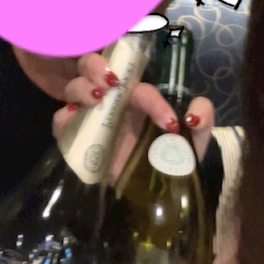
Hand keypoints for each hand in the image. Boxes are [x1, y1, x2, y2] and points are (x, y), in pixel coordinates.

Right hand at [52, 52, 214, 180]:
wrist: (152, 198)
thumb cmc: (171, 162)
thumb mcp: (194, 142)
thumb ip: (202, 120)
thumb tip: (193, 115)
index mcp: (139, 99)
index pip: (141, 87)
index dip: (153, 101)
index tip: (167, 123)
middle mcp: (112, 102)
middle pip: (94, 67)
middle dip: (97, 66)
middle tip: (110, 83)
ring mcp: (91, 119)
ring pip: (75, 87)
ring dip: (82, 86)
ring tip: (96, 98)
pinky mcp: (76, 140)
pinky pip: (61, 122)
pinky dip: (64, 117)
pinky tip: (75, 119)